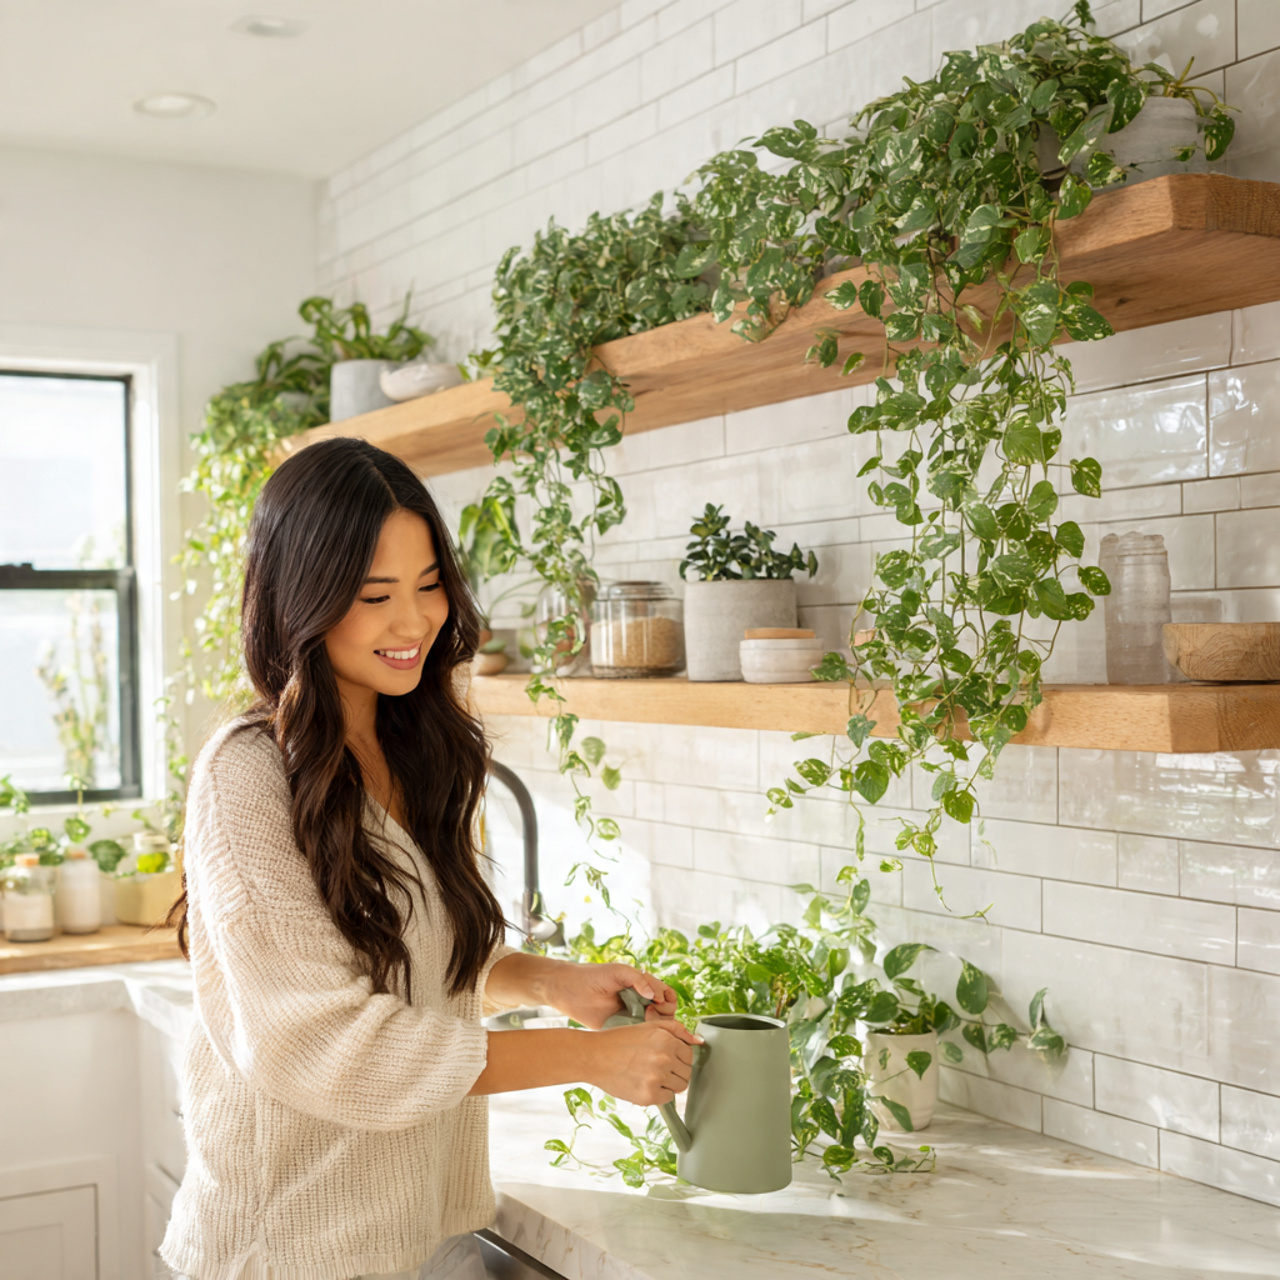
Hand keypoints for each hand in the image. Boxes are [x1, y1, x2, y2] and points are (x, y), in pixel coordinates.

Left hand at [544, 960, 678, 1029]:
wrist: (569, 990)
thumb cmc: (594, 976)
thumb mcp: (619, 971)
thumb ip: (639, 979)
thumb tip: (654, 995)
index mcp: (643, 987)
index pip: (667, 995)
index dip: (666, 998)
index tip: (656, 999)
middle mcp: (641, 1003)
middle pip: (666, 1013)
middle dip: (664, 1012)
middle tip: (649, 1010)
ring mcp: (633, 1018)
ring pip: (656, 1027)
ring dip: (656, 1025)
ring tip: (643, 1018)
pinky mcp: (622, 1030)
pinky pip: (639, 1037)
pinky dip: (644, 1037)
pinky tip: (637, 1031)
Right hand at [585, 1021, 700, 1106]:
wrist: (594, 1056)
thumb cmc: (619, 1040)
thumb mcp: (648, 1027)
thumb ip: (676, 1030)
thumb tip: (699, 1041)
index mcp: (666, 1039)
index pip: (689, 1054)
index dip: (678, 1056)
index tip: (667, 1057)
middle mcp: (664, 1058)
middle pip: (686, 1072)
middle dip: (675, 1070)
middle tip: (657, 1067)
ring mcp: (656, 1078)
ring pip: (679, 1087)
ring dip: (669, 1083)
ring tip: (651, 1075)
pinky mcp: (648, 1096)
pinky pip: (667, 1098)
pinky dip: (659, 1094)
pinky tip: (644, 1083)